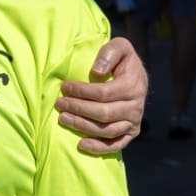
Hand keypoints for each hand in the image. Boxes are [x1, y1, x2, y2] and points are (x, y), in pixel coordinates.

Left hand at [56, 36, 147, 153]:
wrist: (135, 75)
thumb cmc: (121, 59)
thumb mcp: (119, 47)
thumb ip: (109, 53)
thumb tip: (97, 71)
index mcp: (133, 86)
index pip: (103, 93)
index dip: (82, 91)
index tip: (64, 87)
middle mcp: (136, 107)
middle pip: (104, 113)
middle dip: (78, 109)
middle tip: (59, 104)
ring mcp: (134, 122)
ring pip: (107, 130)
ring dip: (83, 127)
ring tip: (63, 119)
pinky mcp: (130, 133)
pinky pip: (116, 145)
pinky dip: (99, 148)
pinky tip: (81, 145)